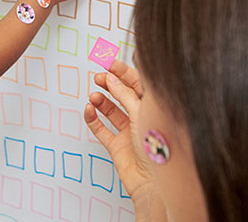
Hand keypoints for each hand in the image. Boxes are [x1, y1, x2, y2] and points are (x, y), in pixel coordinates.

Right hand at [84, 61, 160, 214]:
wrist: (154, 184)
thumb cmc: (159, 149)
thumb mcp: (142, 113)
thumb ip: (125, 95)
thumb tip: (112, 80)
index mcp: (154, 108)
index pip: (138, 83)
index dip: (123, 72)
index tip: (109, 63)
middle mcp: (142, 118)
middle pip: (123, 95)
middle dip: (110, 84)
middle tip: (98, 77)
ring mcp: (129, 132)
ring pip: (111, 110)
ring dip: (101, 101)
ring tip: (93, 96)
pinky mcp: (117, 146)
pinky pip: (101, 129)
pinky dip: (93, 119)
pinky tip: (89, 110)